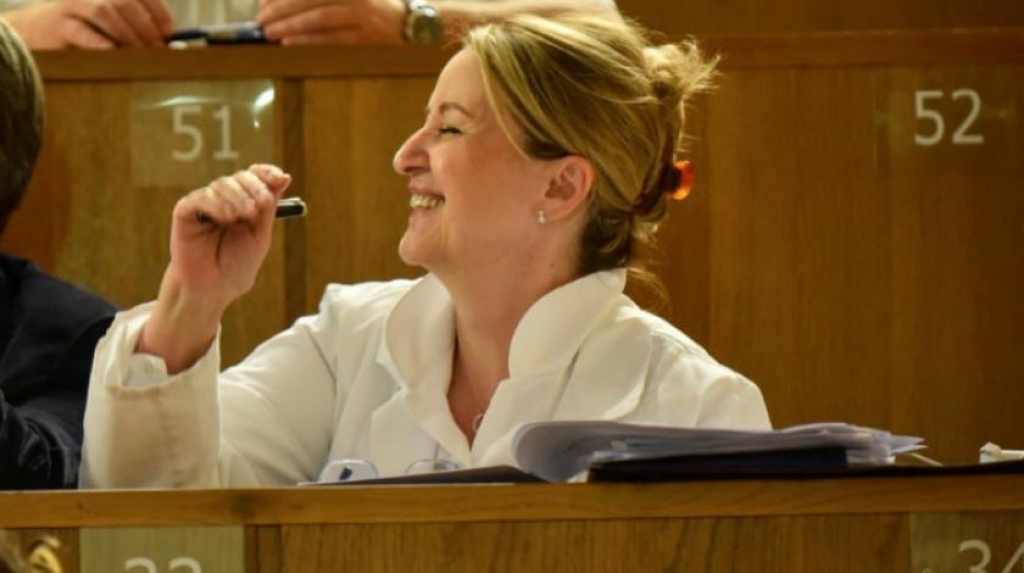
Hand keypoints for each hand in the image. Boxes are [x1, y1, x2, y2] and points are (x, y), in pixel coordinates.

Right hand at [3, 0, 173, 48]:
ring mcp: (72, 5)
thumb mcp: (109, 22)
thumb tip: (169, 44)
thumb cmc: (83, 30)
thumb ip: (134, 26)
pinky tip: (115, 56)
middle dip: (145, 26)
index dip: (158, 11)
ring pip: (103, 11)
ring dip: (127, 34)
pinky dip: (103, 45)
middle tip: (157, 50)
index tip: (169, 33)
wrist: (36, 32)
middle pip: (123, 1)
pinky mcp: (58, 25)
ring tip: (140, 54)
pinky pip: (84, 33)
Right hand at [166, 164, 290, 311]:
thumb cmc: (236, 265)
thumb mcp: (260, 234)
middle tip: (257, 208)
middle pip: (239, 177)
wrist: (213, 288)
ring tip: (241, 216)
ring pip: (221, 185)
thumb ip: (269, 207)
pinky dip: (215, 203)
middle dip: (253, 188)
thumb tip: (285, 177)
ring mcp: (204, 205)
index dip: (265, 173)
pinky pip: (199, 198)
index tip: (278, 178)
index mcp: (243, 204)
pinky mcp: (185, 212)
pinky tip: (225, 217)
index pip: (254, 177)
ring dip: (236, 197)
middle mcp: (224, 201)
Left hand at [257, 0, 405, 44]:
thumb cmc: (371, 7)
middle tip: (262, 19)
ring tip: (270, 32)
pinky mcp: (365, 39)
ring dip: (292, 26)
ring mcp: (362, 18)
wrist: (409, 25)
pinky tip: (290, 43)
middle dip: (283, 9)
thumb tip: (281, 2)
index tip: (264, 2)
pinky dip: (309, 41)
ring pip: (321, 19)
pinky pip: (332, 40)